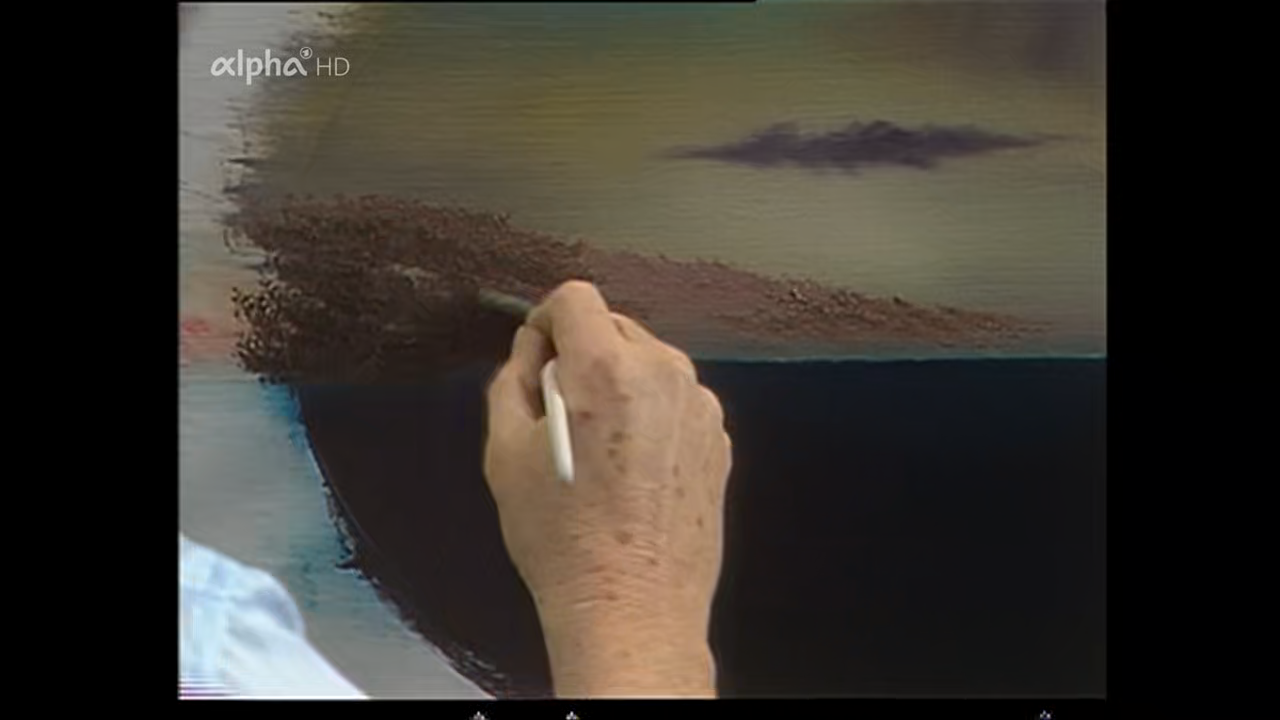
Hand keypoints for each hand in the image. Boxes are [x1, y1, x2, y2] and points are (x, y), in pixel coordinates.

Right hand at [484, 281, 731, 696]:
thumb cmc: (563, 539)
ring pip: (647, 363)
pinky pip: (675, 401)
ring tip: (597, 450)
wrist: (632, 607)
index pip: (576, 298)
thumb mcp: (504, 453)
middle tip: (559, 415)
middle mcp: (664, 374)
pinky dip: (650, 416)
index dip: (546, 321)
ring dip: (618, 385)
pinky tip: (631, 469)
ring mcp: (699, 406)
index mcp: (607, 369)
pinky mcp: (718, 438)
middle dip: (582, 356)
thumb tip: (530, 351)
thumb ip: (511, 381)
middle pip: (614, 327)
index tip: (537, 354)